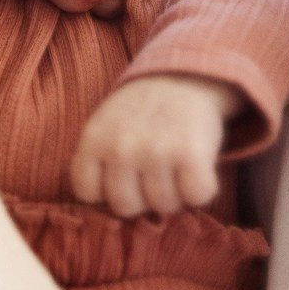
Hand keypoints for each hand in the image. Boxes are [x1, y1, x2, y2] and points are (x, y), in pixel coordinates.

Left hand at [70, 75, 243, 215]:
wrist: (182, 77)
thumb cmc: (140, 113)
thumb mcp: (104, 126)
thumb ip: (97, 163)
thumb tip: (106, 212)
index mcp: (93, 140)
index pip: (87, 193)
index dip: (106, 191)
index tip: (120, 175)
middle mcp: (120, 147)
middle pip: (126, 207)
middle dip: (141, 197)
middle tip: (151, 174)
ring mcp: (155, 151)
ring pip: (164, 206)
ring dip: (174, 193)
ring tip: (173, 166)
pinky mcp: (190, 154)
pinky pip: (197, 197)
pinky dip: (201, 189)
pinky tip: (195, 168)